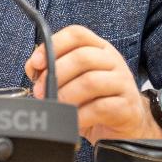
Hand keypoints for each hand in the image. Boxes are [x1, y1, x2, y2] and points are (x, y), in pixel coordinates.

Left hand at [24, 25, 161, 143]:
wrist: (126, 127)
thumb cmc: (94, 101)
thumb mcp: (72, 82)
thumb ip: (52, 71)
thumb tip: (33, 68)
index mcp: (98, 49)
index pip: (77, 34)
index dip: (54, 44)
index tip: (36, 63)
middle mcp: (113, 61)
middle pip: (82, 57)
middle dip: (56, 74)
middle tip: (40, 92)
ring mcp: (123, 83)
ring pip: (91, 81)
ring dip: (66, 95)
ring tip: (57, 106)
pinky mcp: (127, 107)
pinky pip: (101, 107)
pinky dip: (80, 115)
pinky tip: (72, 120)